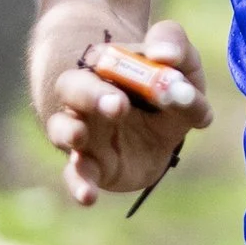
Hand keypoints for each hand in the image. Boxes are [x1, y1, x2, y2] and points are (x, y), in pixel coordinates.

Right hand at [43, 17, 211, 207]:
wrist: (156, 124)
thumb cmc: (165, 87)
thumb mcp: (182, 63)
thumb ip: (175, 47)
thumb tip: (164, 56)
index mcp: (106, 65)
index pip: (104, 57)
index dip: (120, 62)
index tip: (150, 65)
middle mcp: (86, 97)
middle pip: (74, 88)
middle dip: (93, 95)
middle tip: (118, 104)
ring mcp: (84, 132)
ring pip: (63, 129)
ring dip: (69, 132)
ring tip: (78, 135)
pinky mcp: (92, 165)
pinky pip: (76, 175)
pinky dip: (78, 184)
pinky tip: (87, 197)